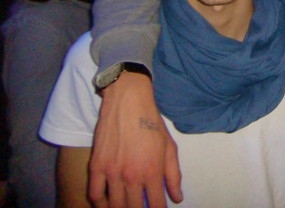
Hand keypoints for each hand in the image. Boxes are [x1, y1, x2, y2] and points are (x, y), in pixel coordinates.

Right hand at [88, 72, 181, 207]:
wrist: (128, 101)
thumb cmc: (152, 122)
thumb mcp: (169, 147)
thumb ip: (174, 175)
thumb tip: (177, 198)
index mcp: (153, 171)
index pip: (155, 205)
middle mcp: (132, 175)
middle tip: (140, 207)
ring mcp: (112, 172)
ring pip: (114, 206)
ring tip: (126, 206)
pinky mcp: (96, 166)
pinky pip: (94, 195)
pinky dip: (100, 203)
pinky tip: (107, 202)